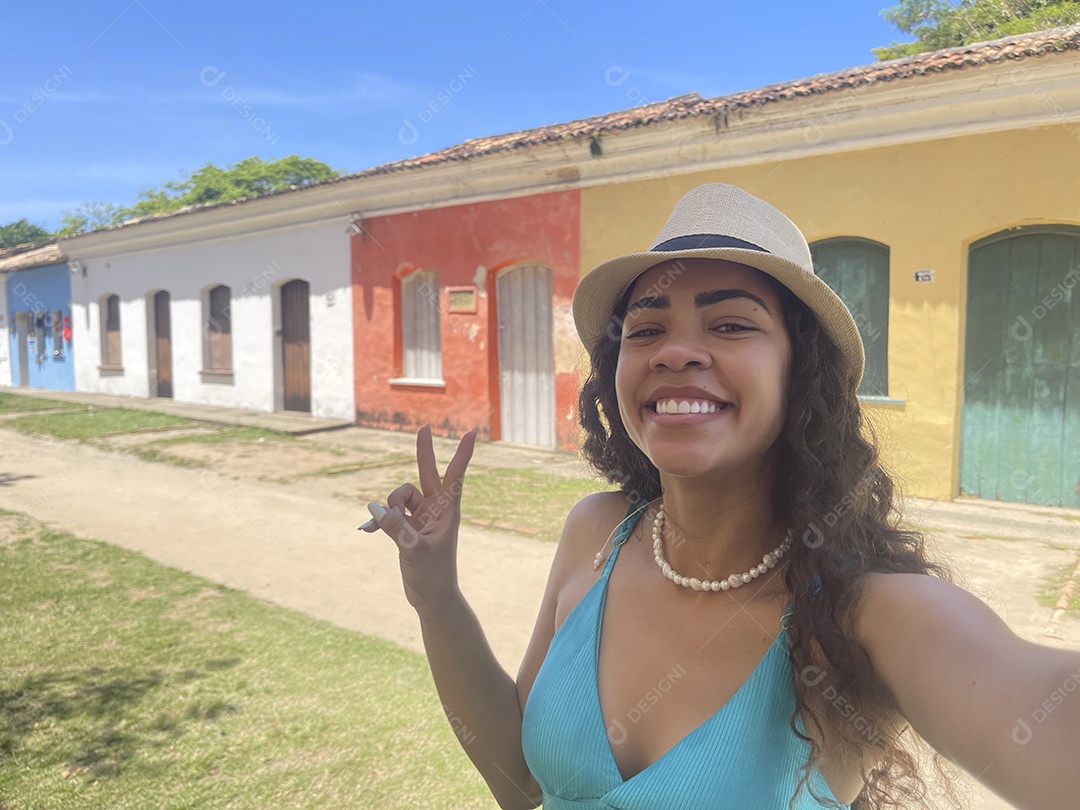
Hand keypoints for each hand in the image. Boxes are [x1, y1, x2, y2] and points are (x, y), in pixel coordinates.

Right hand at [360, 424, 476, 608]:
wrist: (431, 598)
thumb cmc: (432, 576)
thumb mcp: (414, 551)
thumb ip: (396, 527)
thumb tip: (375, 506)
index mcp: (447, 511)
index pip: (455, 475)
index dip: (462, 453)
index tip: (472, 432)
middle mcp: (435, 509)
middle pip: (426, 473)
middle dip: (424, 451)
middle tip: (424, 426)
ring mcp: (420, 517)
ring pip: (398, 497)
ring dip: (388, 508)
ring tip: (388, 530)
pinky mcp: (406, 527)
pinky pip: (387, 514)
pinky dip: (378, 520)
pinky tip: (365, 531)